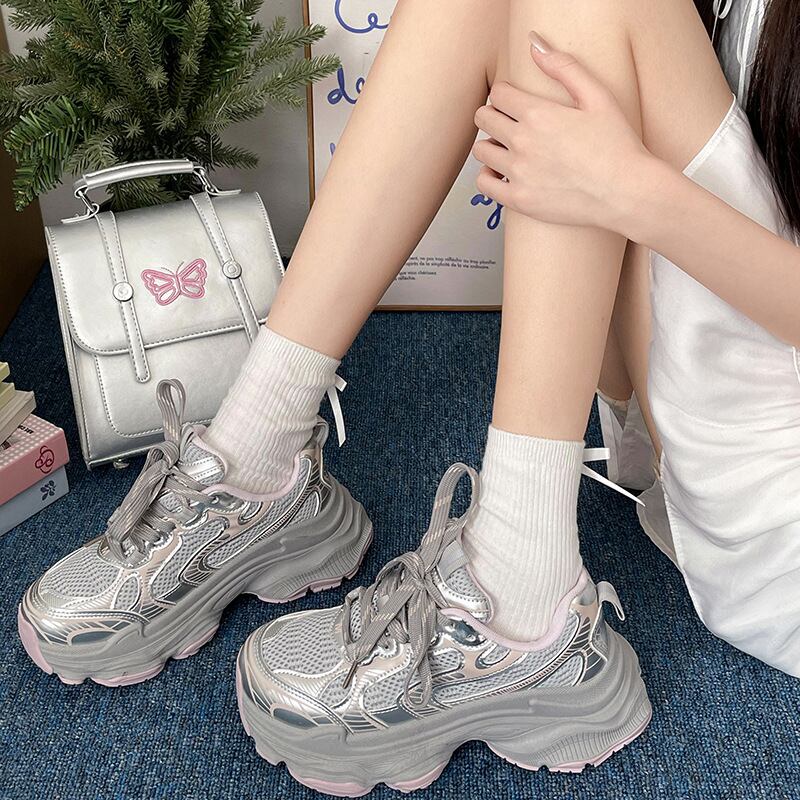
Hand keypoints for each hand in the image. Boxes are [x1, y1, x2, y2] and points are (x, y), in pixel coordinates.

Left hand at [472, 32, 656, 233]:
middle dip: (494, 116)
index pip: (498, 94)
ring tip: (508, 150)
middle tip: (509, 124)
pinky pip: (484, 184)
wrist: (625, 192)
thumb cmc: (616, 146)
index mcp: (538, 114)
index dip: (504, 94)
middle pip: (484, 119)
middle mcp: (523, 142)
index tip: (513, 102)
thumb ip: (564, 68)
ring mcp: (518, 172)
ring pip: (481, 151)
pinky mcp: (519, 199)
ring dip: (491, 146)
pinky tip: (502, 174)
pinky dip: (488, 177)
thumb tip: (534, 46)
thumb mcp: (598, 96)